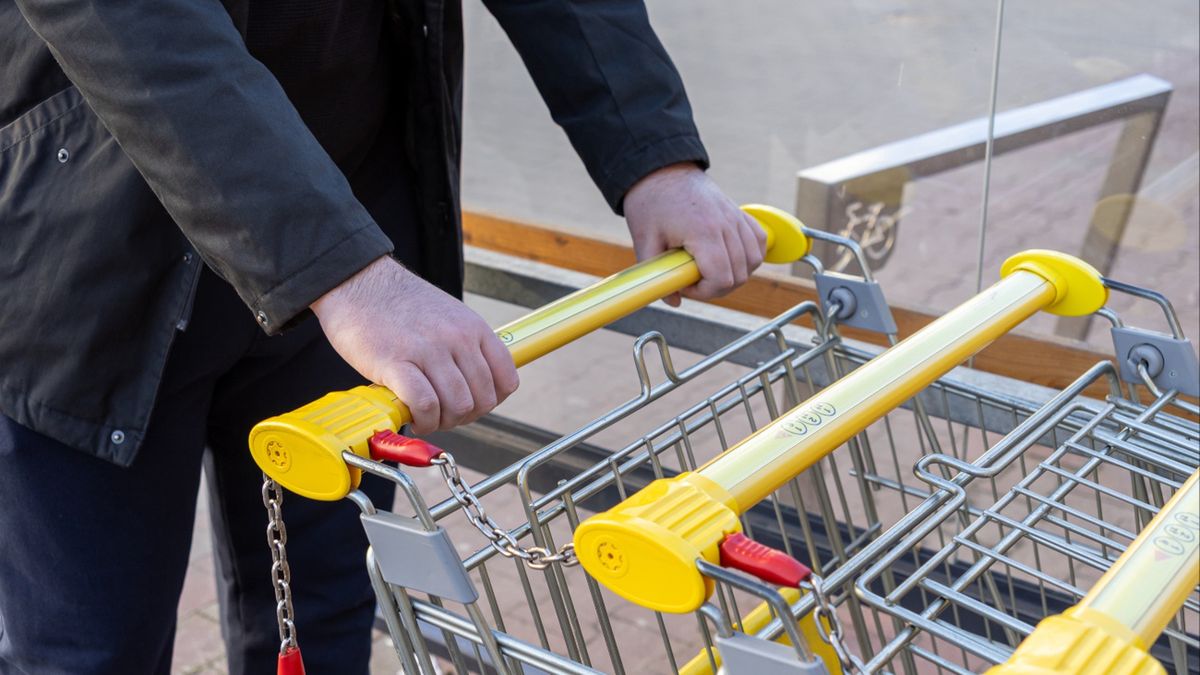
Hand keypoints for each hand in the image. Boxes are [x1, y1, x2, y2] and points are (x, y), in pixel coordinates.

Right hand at [311, 256, 518, 434]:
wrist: (358, 282)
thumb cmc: (398, 304)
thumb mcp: (448, 316)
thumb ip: (466, 346)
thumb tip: (476, 384)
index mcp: (473, 328)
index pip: (506, 380)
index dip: (491, 401)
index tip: (472, 405)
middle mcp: (457, 339)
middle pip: (483, 400)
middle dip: (464, 416)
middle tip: (443, 413)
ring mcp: (429, 350)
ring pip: (457, 406)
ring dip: (442, 421)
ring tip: (426, 416)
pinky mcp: (396, 363)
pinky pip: (425, 404)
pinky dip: (422, 419)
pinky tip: (412, 415)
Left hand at [622, 163, 765, 306]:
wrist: (661, 169)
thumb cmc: (651, 202)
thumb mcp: (644, 240)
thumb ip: (657, 275)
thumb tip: (673, 301)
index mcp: (702, 231)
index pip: (721, 278)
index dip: (705, 292)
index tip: (686, 285)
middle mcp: (726, 224)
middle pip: (739, 274)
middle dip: (716, 286)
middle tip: (693, 279)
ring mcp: (735, 217)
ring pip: (753, 261)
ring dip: (734, 273)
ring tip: (709, 269)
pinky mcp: (740, 212)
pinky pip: (759, 241)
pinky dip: (749, 255)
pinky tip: (729, 257)